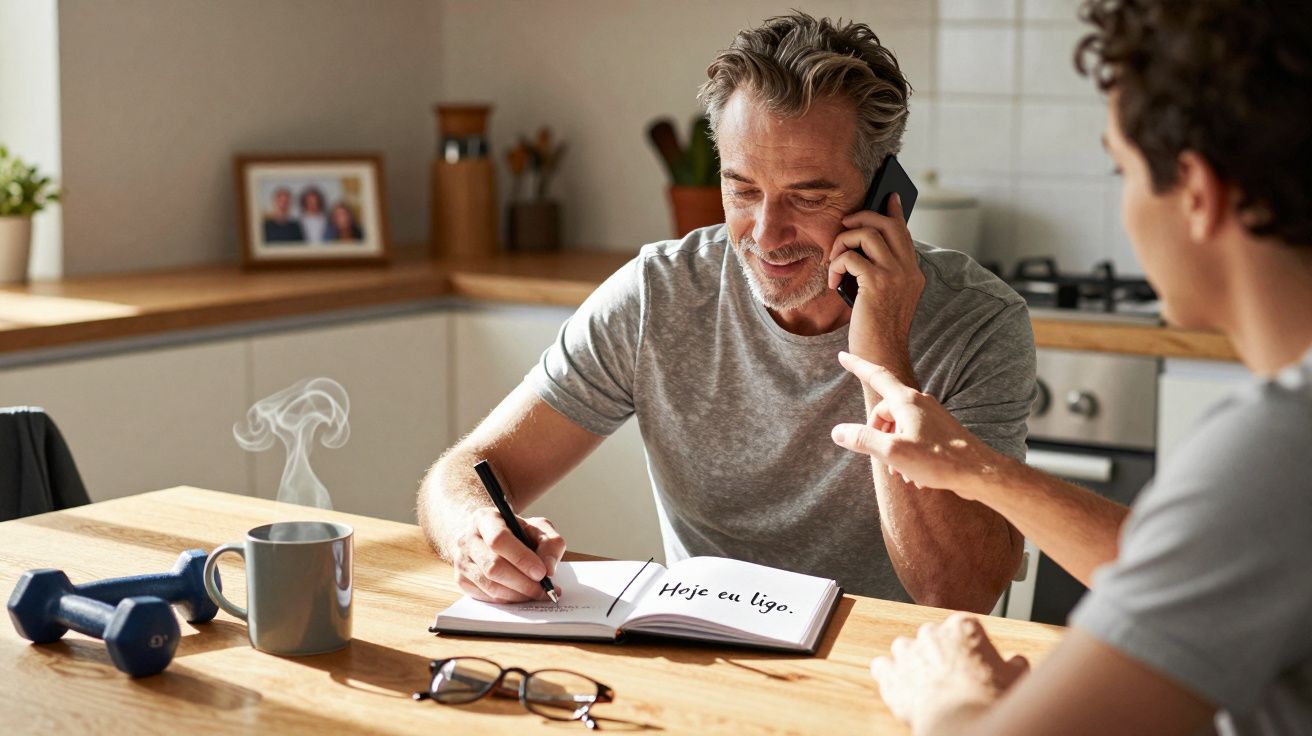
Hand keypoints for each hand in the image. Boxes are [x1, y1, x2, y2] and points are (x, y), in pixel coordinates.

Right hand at [448, 506, 565, 602]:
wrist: (488, 536)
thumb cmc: (516, 532)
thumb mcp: (538, 528)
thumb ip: (550, 544)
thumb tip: (548, 569)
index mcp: (485, 519)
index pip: (499, 539)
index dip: (521, 558)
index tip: (541, 573)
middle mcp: (467, 539)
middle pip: (493, 567)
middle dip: (523, 583)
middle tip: (544, 590)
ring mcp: (461, 561)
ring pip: (490, 586)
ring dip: (518, 595)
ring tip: (537, 594)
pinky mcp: (462, 580)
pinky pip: (486, 597)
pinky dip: (508, 600)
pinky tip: (521, 595)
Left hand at [827, 193, 924, 365]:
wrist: (883, 358)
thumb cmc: (878, 331)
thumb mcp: (885, 297)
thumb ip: (881, 273)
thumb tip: (860, 248)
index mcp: (913, 273)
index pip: (904, 233)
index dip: (894, 212)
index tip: (888, 196)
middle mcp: (909, 270)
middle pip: (887, 224)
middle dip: (861, 218)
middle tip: (843, 227)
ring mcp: (895, 275)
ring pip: (866, 234)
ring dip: (842, 242)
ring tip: (834, 261)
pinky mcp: (876, 283)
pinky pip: (850, 257)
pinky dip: (836, 265)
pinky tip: (833, 281)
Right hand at [831, 351, 1006, 497]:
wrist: (979, 472)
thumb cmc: (938, 460)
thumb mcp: (892, 451)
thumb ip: (863, 439)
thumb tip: (837, 431)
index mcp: (906, 401)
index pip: (876, 376)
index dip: (857, 366)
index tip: (842, 356)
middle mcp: (919, 403)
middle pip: (884, 411)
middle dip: (875, 434)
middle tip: (878, 459)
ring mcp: (932, 416)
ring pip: (899, 426)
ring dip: (892, 448)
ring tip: (898, 474)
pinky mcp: (940, 430)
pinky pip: (913, 436)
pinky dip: (907, 452)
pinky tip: (913, 476)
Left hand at [872, 613, 1029, 731]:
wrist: (961, 724)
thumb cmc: (989, 701)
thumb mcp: (1015, 678)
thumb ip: (1013, 663)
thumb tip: (1015, 660)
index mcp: (963, 626)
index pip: (963, 628)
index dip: (968, 648)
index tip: (972, 663)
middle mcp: (931, 632)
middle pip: (933, 637)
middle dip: (940, 654)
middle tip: (952, 679)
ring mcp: (907, 651)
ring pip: (905, 649)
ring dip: (913, 663)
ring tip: (927, 685)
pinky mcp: (889, 672)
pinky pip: (883, 667)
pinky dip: (889, 676)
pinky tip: (901, 688)